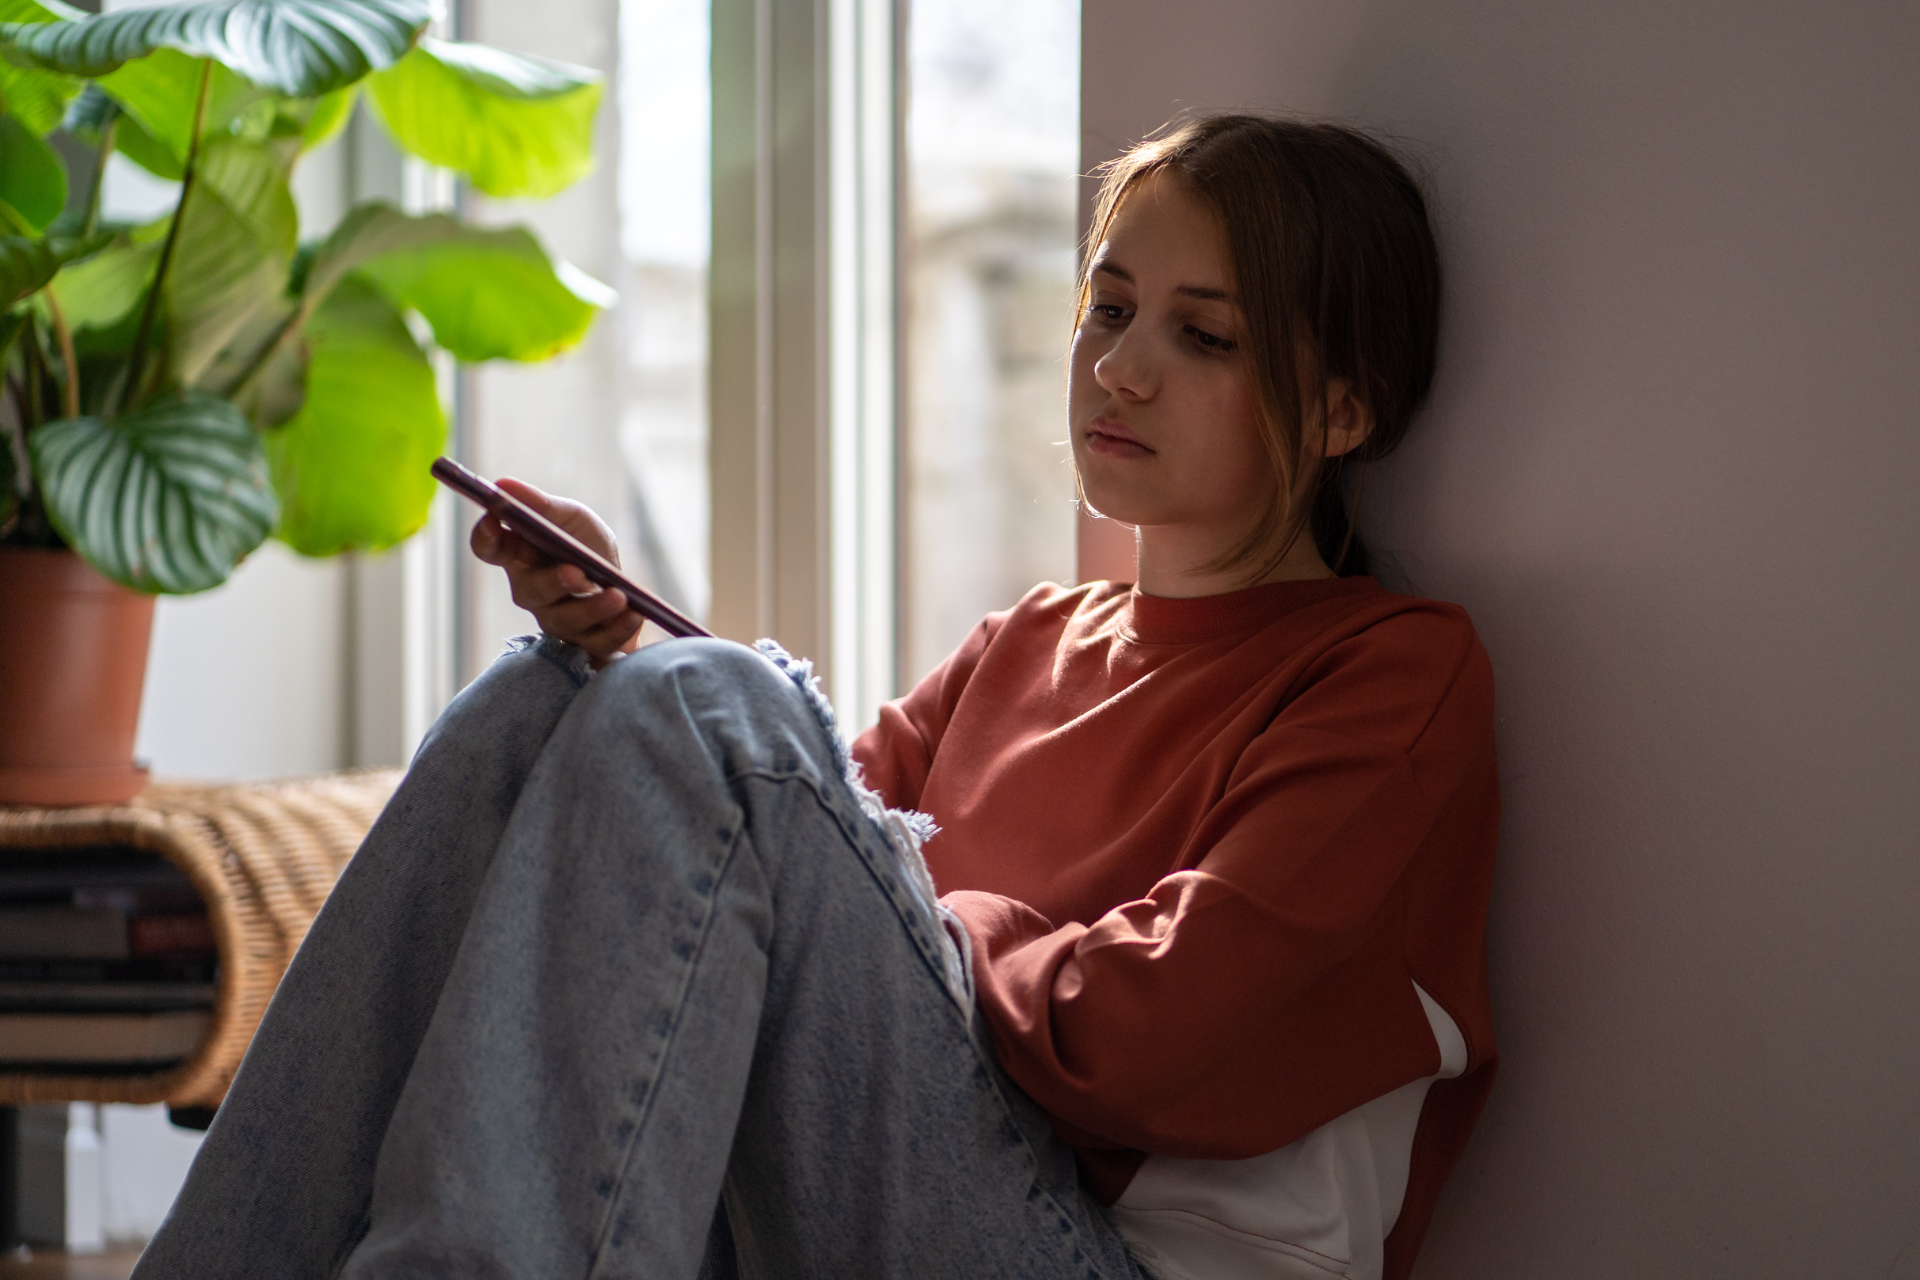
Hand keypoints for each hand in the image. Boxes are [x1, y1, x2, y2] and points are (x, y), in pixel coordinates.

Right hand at [469, 478, 644, 665]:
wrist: (626, 587)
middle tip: (576, 572)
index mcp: (520, 554)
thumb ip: (541, 506)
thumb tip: (502, 484)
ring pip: (564, 620)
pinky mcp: (584, 643)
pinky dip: (617, 629)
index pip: (490, 547)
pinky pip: (596, 644)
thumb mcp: (571, 518)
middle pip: (531, 590)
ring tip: (619, 595)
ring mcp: (556, 620)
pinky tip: (635, 614)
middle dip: (553, 581)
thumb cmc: (587, 547)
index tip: (493, 519)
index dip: (486, 536)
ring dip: (592, 608)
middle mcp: (531, 590)